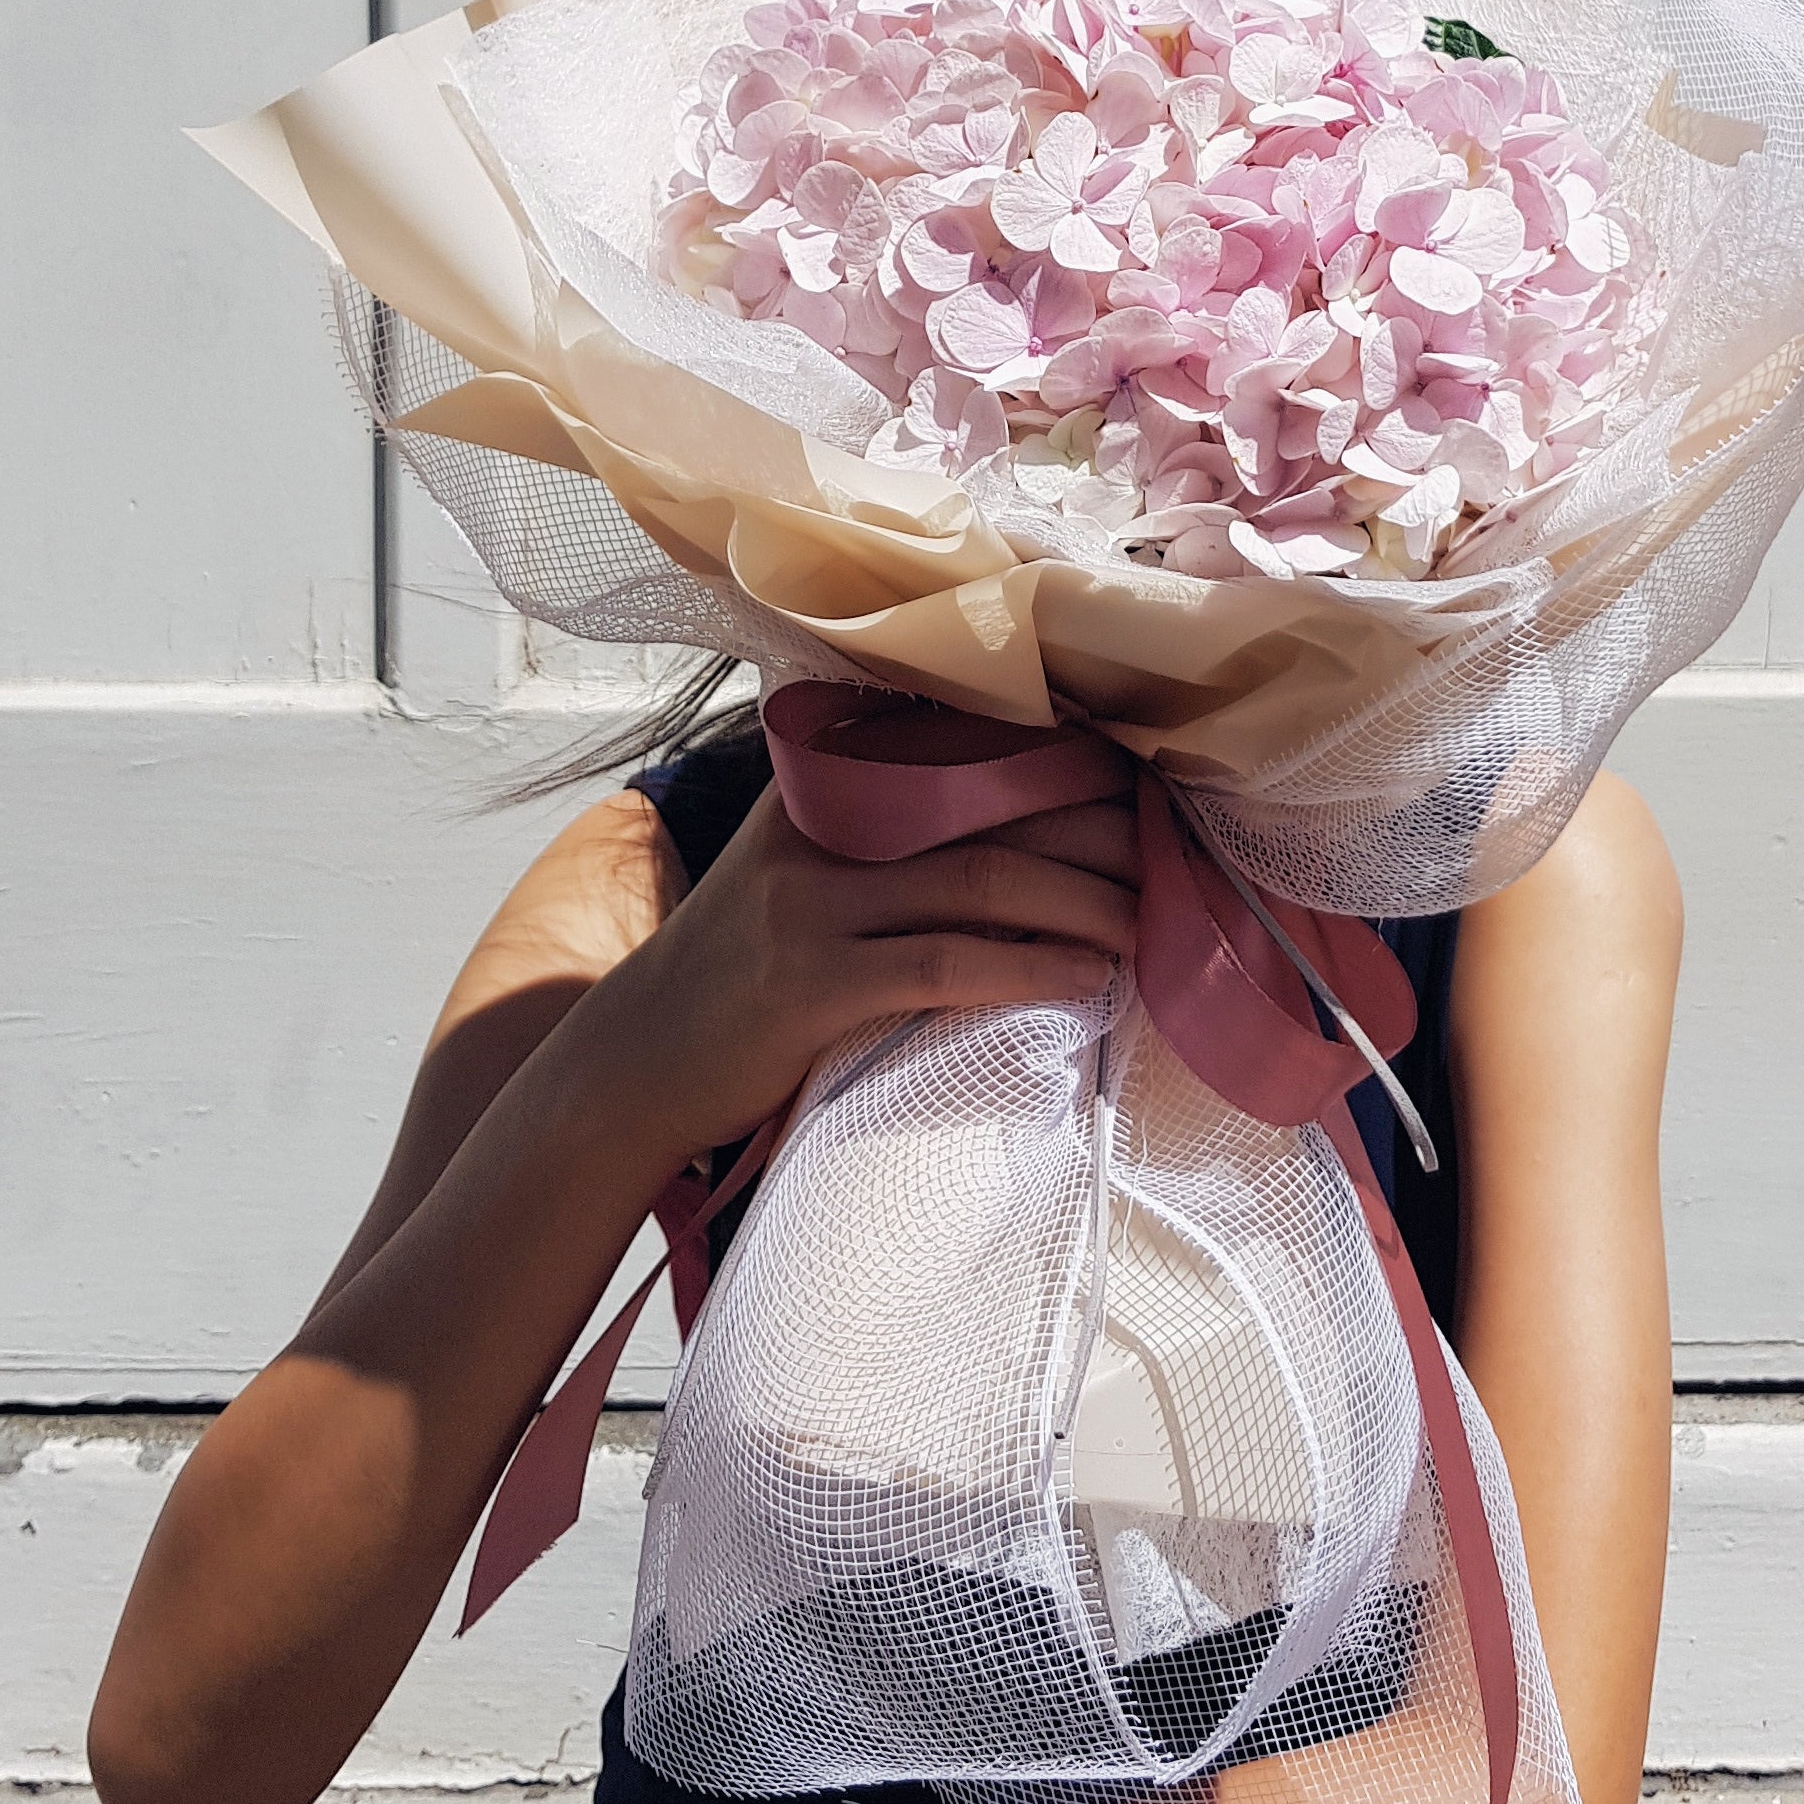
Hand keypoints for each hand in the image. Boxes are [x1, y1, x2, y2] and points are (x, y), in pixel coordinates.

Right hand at [600, 772, 1139, 1164]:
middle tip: (1169, 850)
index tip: (1137, 775)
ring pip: (983, 877)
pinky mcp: (813, 985)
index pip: (960, 742)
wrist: (635, 1062)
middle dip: (1096, 823)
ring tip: (1148, 922)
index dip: (1059, 755)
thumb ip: (875, 828)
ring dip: (1086, 898)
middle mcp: (819, 827)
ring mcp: (812, 903)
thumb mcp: (795, 867)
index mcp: (821, 783)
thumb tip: (1017, 823)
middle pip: (990, 801)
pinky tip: (1089, 980)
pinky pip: (946, 964)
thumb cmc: (738, 972)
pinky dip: (1031, 967)